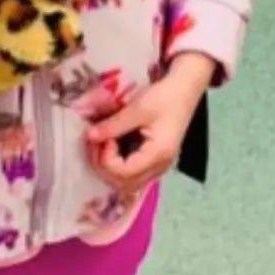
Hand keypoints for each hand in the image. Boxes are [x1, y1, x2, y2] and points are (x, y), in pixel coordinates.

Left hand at [85, 55, 215, 204]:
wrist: (184, 90)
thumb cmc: (165, 97)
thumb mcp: (138, 108)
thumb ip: (113, 125)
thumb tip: (89, 137)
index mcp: (158, 155)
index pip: (123, 173)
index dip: (106, 158)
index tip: (104, 137)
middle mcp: (160, 167)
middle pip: (124, 184)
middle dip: (103, 166)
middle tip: (97, 143)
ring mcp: (158, 167)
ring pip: (127, 183)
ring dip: (109, 169)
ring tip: (102, 146)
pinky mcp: (154, 162)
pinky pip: (132, 175)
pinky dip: (118, 167)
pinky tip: (111, 150)